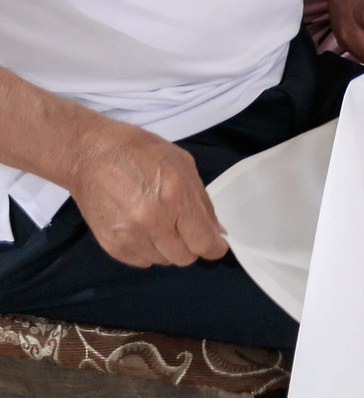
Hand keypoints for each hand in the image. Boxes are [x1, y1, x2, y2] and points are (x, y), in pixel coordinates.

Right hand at [66, 117, 227, 267]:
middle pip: (183, 257)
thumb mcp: (184, 166)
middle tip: (188, 231)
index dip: (215, 248)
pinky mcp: (110, 245)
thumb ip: (202, 202)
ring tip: (163, 227)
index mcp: (175, 199)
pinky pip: (140, 262)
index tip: (217, 246)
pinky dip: (148, 252)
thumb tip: (216, 232)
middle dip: (192, 247)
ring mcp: (128, 236)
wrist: (92, 156)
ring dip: (169, 249)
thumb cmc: (143, 153)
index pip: (202, 242)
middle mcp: (152, 223)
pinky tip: (146, 232)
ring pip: (162, 261)